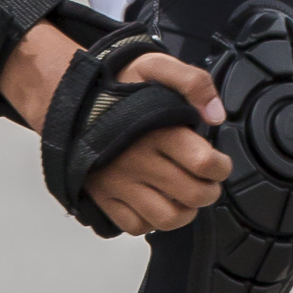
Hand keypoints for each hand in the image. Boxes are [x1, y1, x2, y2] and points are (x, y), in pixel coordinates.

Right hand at [0, 26, 230, 236]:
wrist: (71, 96)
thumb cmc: (117, 84)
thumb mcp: (157, 67)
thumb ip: (193, 83)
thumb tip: (215, 116)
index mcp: (157, 130)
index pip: (204, 163)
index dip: (221, 167)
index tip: (219, 162)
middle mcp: (138, 161)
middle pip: (191, 195)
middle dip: (210, 191)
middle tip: (208, 182)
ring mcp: (119, 182)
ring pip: (166, 218)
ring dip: (185, 212)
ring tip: (185, 198)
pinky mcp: (103, 196)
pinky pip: (134, 225)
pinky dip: (150, 222)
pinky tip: (155, 203)